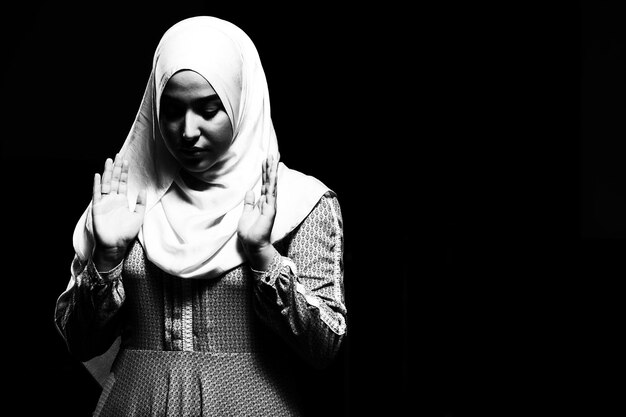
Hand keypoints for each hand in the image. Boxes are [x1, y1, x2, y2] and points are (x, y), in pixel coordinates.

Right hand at [92, 154, 146, 270]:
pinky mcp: (97, 208)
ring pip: (106, 184)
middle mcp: (112, 200)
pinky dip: (97, 184)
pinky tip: (98, 175)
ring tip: (109, 160)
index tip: (126, 161)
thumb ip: (141, 203)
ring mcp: (104, 203)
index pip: (123, 183)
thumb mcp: (138, 217)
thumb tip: (143, 190)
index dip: (124, 173)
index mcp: (122, 201)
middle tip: (118, 155)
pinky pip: (97, 194)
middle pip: (114, 180)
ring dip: (107, 172)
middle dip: (116, 168)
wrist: (116, 245)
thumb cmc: (126, 233)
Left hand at [237, 156, 278, 269]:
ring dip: (272, 172)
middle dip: (269, 168)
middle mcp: (268, 202)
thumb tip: (250, 191)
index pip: (264, 184)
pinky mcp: (270, 209)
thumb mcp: (246, 214)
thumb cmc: (250, 232)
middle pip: (269, 182)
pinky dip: (272, 183)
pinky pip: (271, 193)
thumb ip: (249, 203)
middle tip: (271, 155)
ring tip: (273, 159)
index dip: (264, 173)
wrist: (252, 244)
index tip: (265, 161)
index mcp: (262, 203)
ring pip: (272, 185)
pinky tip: (273, 174)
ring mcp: (270, 205)